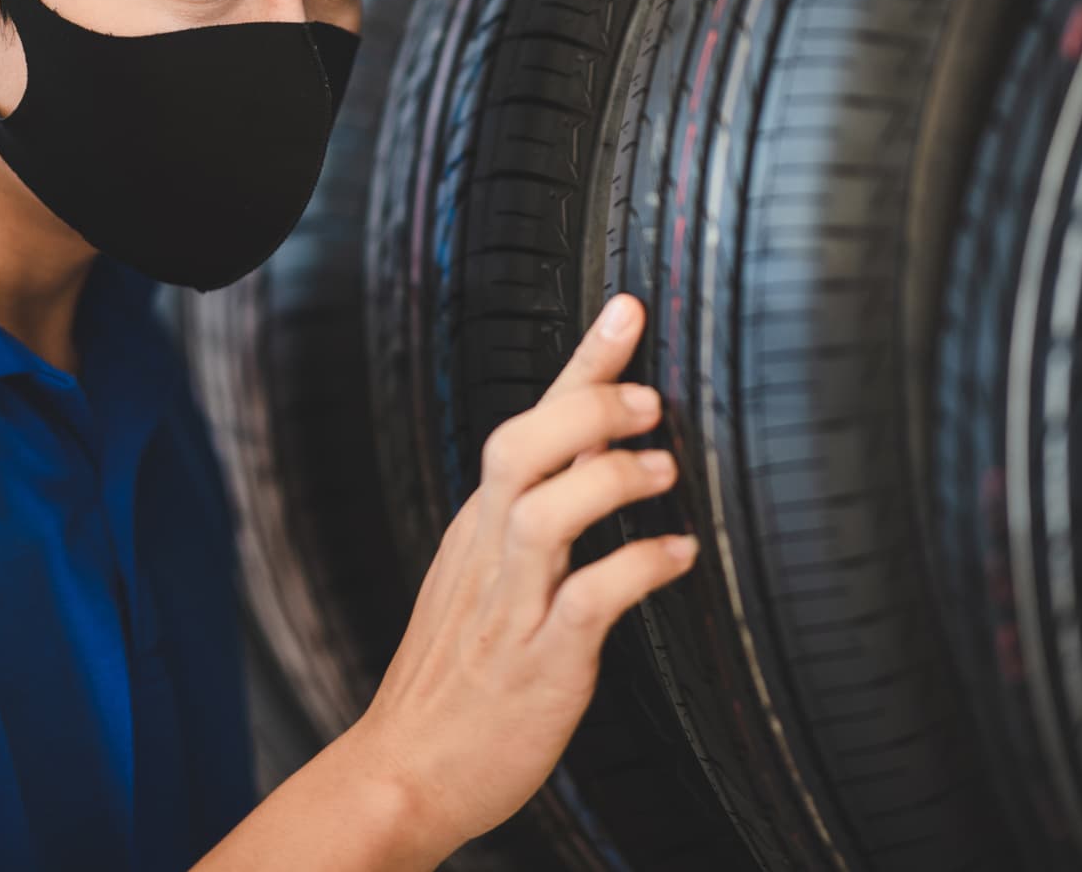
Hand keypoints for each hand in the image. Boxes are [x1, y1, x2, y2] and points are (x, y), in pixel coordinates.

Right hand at [343, 293, 699, 860]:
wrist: (404, 771)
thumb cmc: (453, 678)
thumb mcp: (482, 580)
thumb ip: (532, 518)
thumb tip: (596, 458)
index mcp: (480, 526)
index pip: (526, 423)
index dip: (580, 365)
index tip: (627, 311)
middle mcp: (490, 553)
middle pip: (519, 447)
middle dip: (587, 410)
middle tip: (650, 400)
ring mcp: (510, 605)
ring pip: (545, 514)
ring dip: (609, 481)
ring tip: (664, 470)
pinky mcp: (538, 661)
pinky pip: (587, 602)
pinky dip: (637, 569)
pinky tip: (678, 555)